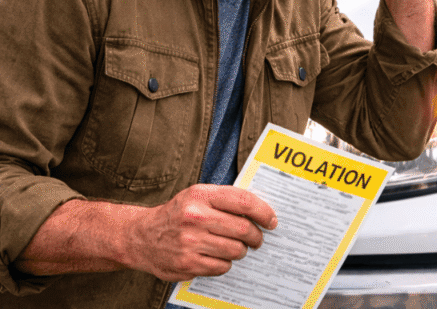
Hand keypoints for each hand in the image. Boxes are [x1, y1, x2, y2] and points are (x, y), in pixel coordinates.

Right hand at [126, 184, 276, 281]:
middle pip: (243, 229)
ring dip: (241, 251)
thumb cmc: (177, 214)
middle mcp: (195, 217)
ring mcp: (190, 242)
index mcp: (200, 195)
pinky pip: (221, 266)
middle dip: (256, 236)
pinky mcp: (186, 263)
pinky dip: (225, 263)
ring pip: (235, 250)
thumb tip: (261, 210)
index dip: (263, 212)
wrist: (140, 236)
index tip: (271, 220)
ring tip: (236, 248)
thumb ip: (225, 199)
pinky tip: (218, 256)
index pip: (244, 201)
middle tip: (257, 239)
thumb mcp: (197, 196)